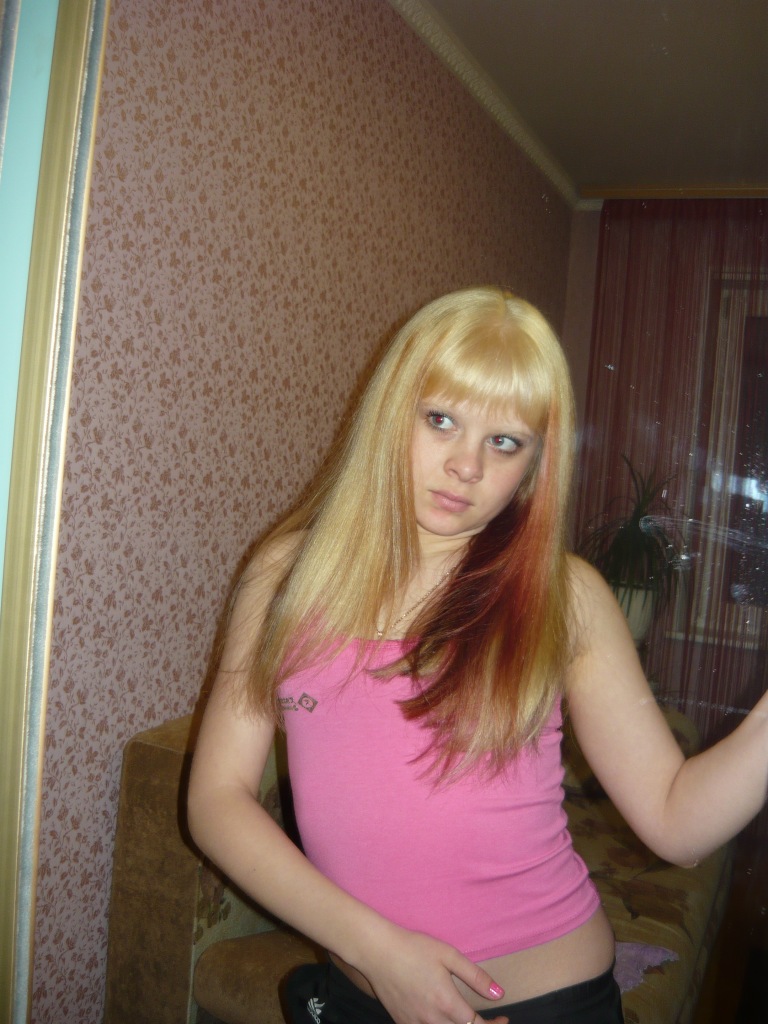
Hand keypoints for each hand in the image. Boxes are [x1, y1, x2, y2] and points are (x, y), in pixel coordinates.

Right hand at [356, 923, 508, 1023]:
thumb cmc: (414, 948)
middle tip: (489, 1021)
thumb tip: (499, 994)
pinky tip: (441, 1018)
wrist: (377, 952)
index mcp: (447, 1003)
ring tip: (464, 1019)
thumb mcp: (449, 955)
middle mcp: (432, 1020)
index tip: (504, 1020)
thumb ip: (476, 976)